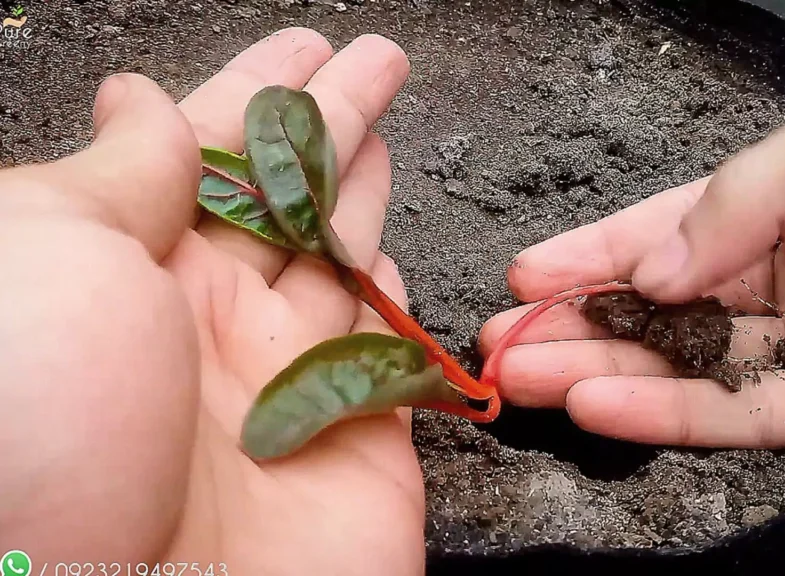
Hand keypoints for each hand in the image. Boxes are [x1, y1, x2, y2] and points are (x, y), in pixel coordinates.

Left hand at [0, 29, 424, 572]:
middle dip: (331, 119)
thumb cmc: (41, 435)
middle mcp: (201, 324)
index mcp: (123, 269)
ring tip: (384, 127)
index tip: (301, 44)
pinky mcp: (356, 445)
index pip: (206, 151)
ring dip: (362, 190)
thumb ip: (117, 176)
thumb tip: (145, 103)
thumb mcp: (44, 259)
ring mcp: (283, 385)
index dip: (259, 87)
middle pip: (285, 195)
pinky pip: (385, 353)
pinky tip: (387, 258)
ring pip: (337, 260)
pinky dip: (390, 303)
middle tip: (373, 62)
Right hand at [480, 58, 784, 478]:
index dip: (599, 246)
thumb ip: (759, 188)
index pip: (682, 218)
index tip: (525, 273)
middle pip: (672, 297)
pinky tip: (605, 409)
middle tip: (501, 342)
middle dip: (581, 318)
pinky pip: (750, 415)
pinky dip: (673, 415)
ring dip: (606, 372)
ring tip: (526, 381)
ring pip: (695, 362)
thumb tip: (656, 262)